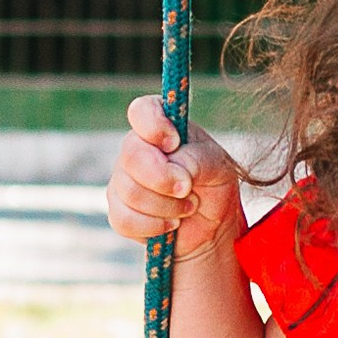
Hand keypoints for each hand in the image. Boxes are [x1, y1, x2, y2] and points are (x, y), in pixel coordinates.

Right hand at [104, 94, 243, 254]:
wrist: (211, 225)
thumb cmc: (213, 186)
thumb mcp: (219, 167)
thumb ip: (198, 160)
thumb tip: (175, 167)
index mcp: (161, 128)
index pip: (141, 111)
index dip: (154, 126)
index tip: (174, 143)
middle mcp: (136, 149)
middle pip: (132, 156)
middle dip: (163, 178)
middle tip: (188, 188)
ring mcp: (123, 180)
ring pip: (131, 193)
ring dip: (168, 206)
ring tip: (188, 207)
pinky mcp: (118, 211)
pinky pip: (125, 219)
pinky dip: (155, 226)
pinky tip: (171, 223)